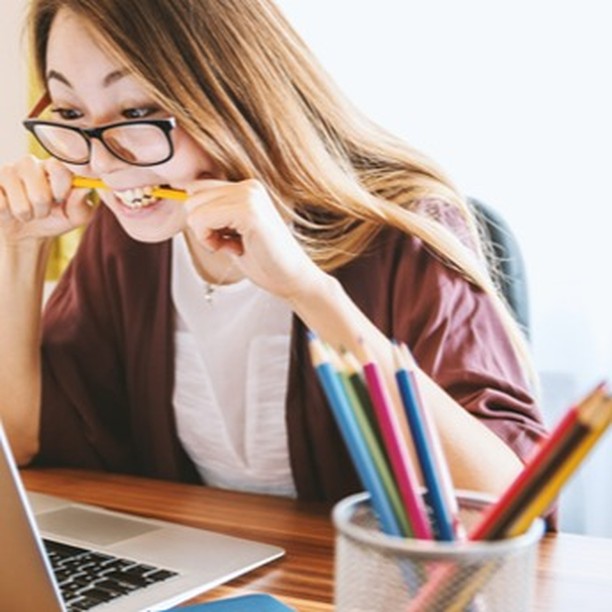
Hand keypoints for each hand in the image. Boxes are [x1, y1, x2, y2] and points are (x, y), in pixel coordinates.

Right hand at [0, 155, 93, 244]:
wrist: (25, 231)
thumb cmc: (54, 218)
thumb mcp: (76, 216)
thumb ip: (82, 204)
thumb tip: (85, 189)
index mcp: (52, 166)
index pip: (59, 169)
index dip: (62, 190)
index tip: (61, 199)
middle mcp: (29, 163)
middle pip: (40, 194)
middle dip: (43, 211)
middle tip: (42, 210)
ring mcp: (6, 171)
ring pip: (20, 204)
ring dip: (26, 215)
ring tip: (26, 211)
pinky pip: (0, 206)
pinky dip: (7, 215)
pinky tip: (7, 209)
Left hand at [184, 178, 326, 298]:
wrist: (293, 279)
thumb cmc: (264, 261)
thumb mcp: (232, 231)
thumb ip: (214, 213)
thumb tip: (184, 200)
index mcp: (246, 188)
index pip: (198, 189)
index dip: (202, 218)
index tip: (225, 237)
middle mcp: (248, 186)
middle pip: (192, 198)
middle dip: (203, 227)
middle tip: (231, 243)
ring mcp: (249, 196)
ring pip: (194, 210)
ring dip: (207, 236)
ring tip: (235, 245)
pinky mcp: (248, 211)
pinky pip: (202, 220)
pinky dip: (210, 241)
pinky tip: (235, 248)